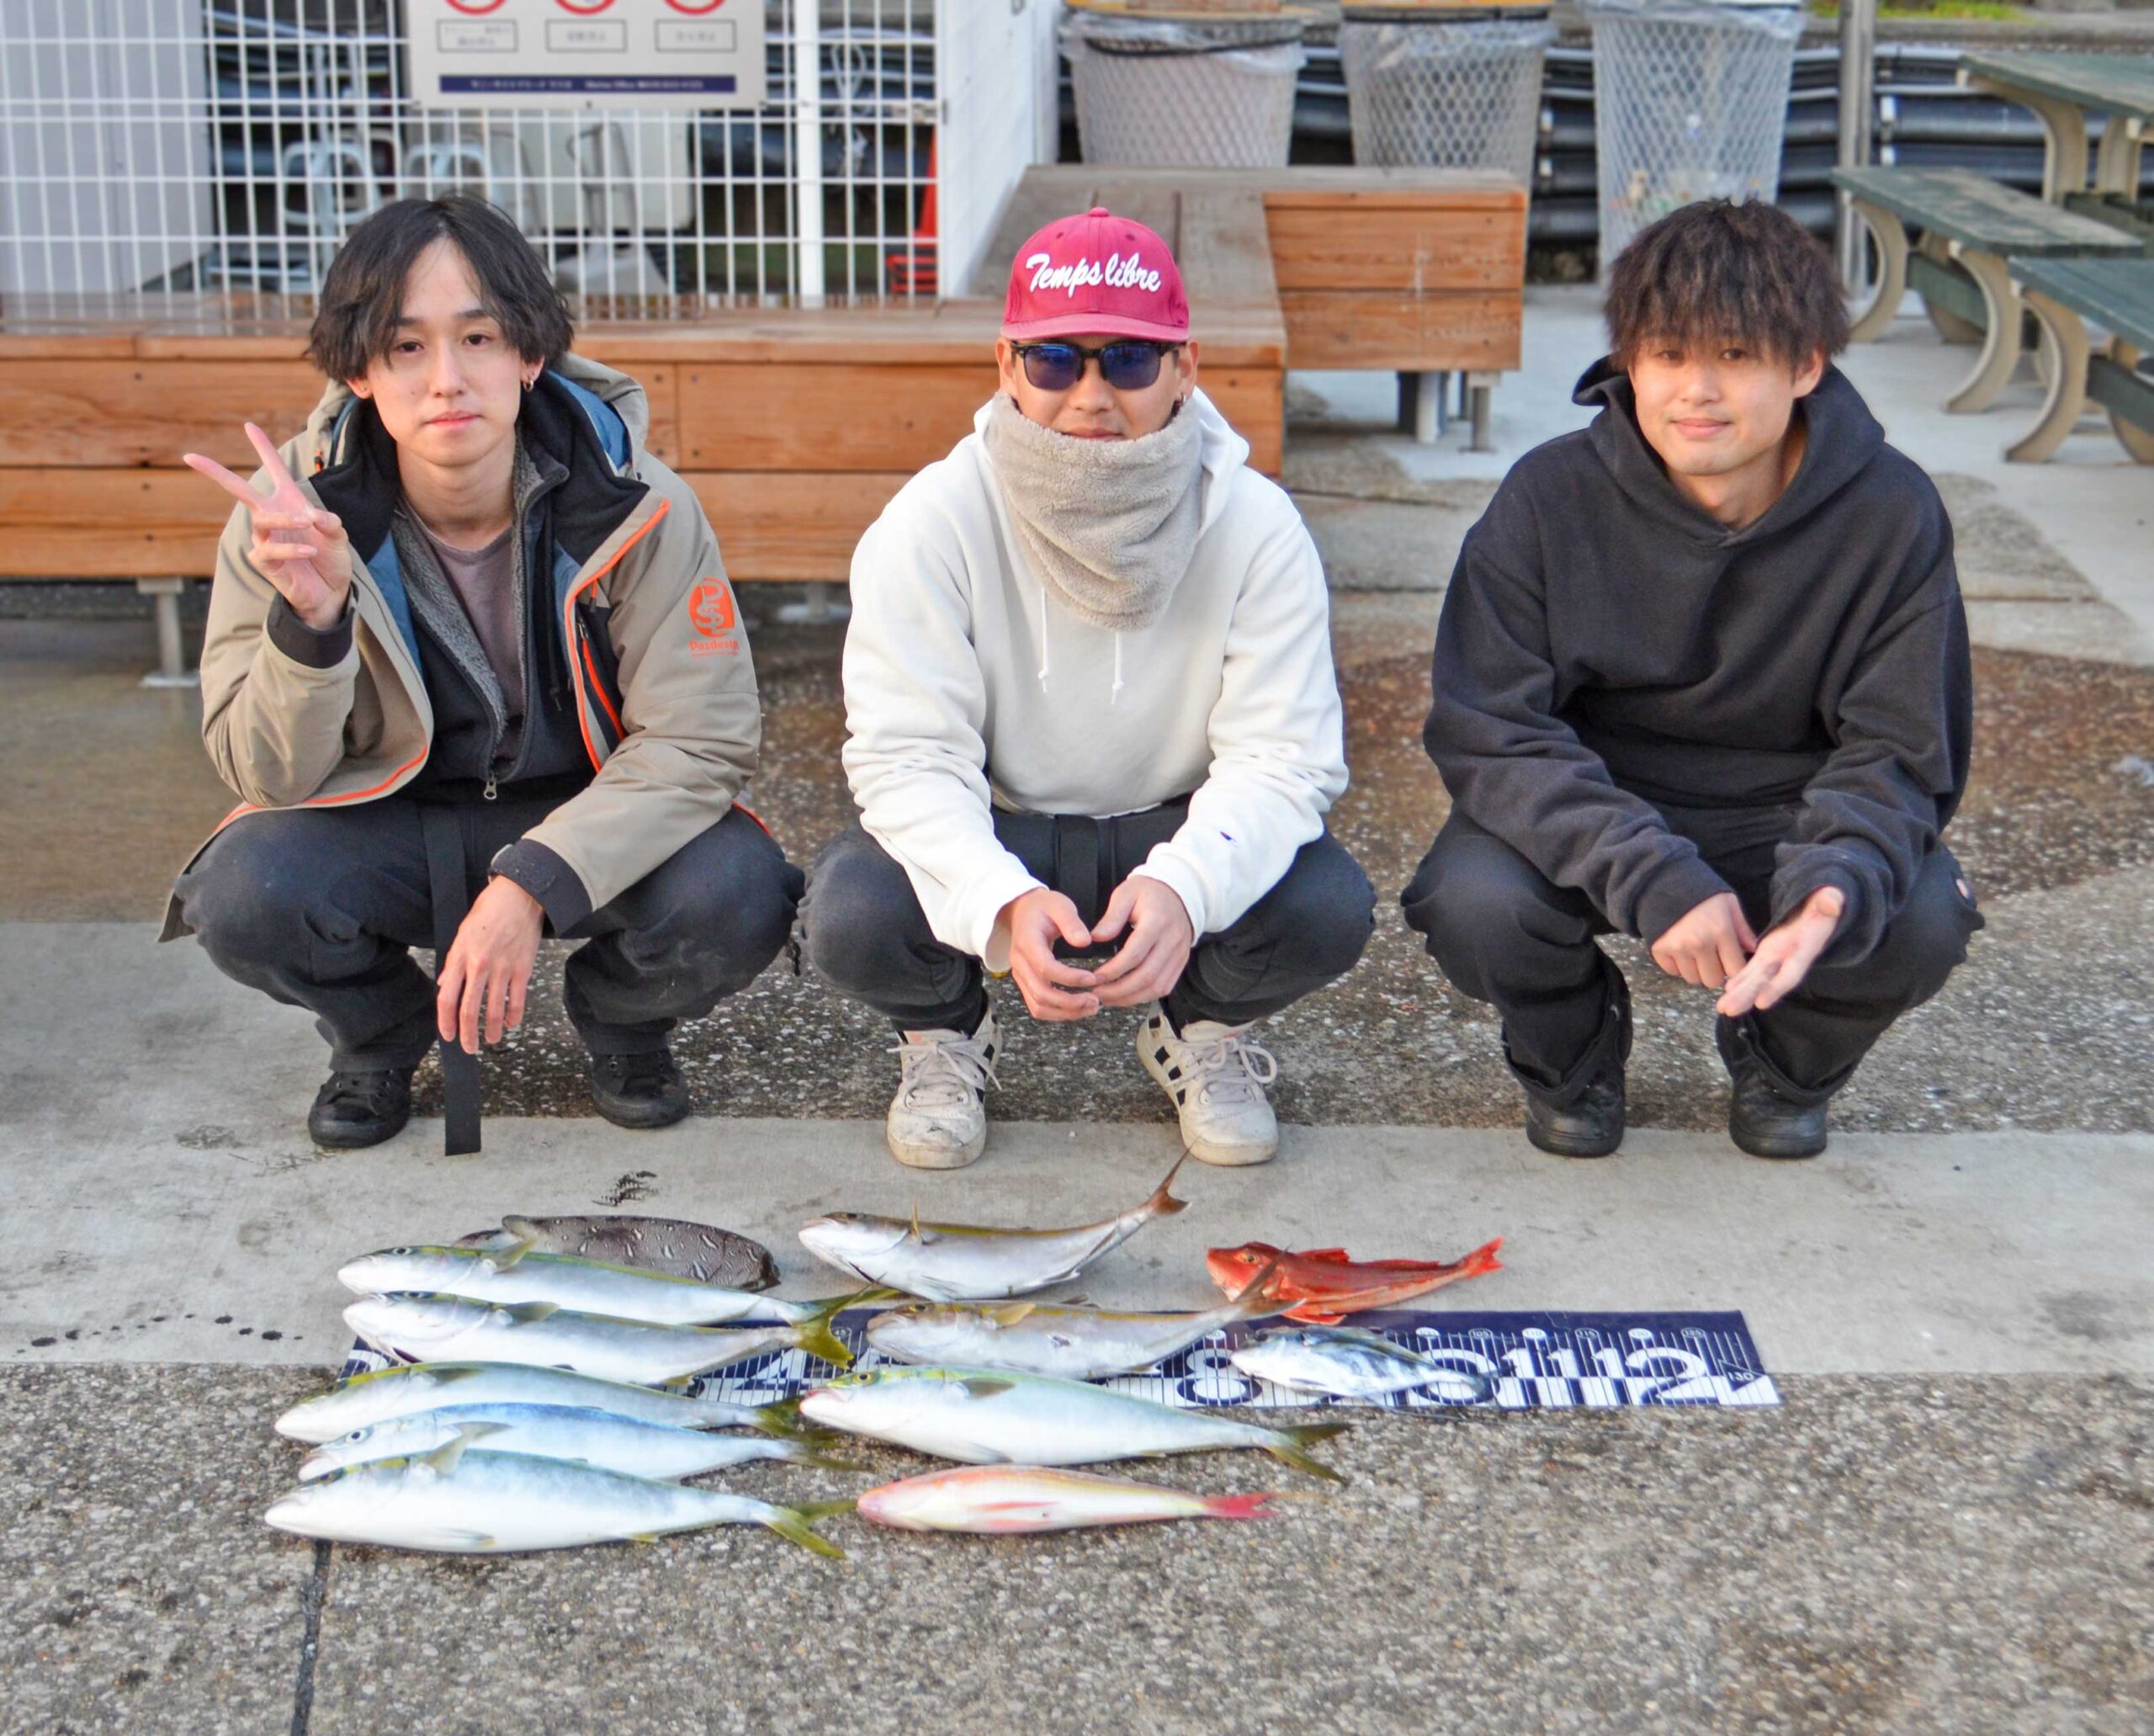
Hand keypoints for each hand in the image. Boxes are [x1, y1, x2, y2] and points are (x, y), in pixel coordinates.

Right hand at [184, 422, 352, 630]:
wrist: (331, 591)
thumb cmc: (330, 558)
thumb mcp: (337, 534)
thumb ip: (329, 521)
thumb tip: (311, 514)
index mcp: (288, 502)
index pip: (275, 470)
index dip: (263, 448)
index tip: (249, 426)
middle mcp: (271, 516)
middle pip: (239, 490)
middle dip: (216, 473)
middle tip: (191, 457)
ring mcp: (265, 538)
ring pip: (261, 519)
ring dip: (284, 518)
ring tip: (306, 521)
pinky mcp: (265, 561)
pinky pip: (270, 549)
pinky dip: (291, 547)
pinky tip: (309, 550)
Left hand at [436, 878, 544, 1054]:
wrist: (520, 895)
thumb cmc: (490, 909)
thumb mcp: (462, 932)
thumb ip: (453, 961)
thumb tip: (445, 984)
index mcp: (461, 956)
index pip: (447, 998)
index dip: (445, 1022)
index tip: (447, 1035)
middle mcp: (480, 965)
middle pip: (469, 1010)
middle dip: (467, 1035)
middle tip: (468, 1048)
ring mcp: (503, 968)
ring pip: (494, 1010)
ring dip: (491, 1030)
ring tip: (490, 1041)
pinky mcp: (523, 968)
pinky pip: (517, 999)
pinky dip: (513, 1015)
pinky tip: (511, 1023)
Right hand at [999, 887, 1099, 1021]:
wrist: (1022, 912)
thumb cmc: (1043, 907)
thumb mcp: (1059, 905)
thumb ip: (1071, 922)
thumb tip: (1085, 942)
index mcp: (1027, 943)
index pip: (1046, 968)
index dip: (1070, 977)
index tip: (1092, 978)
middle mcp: (1020, 963)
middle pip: (1041, 994)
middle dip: (1070, 1002)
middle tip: (1096, 1001)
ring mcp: (1021, 976)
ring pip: (1038, 1006)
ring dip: (1065, 1012)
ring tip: (1091, 1008)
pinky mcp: (1026, 983)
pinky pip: (1038, 1006)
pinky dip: (1058, 1013)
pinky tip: (1079, 1009)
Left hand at [1089, 875, 1194, 1009]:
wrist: (1180, 893)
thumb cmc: (1149, 893)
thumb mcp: (1126, 894)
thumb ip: (1111, 918)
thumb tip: (1094, 939)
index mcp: (1157, 922)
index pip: (1134, 954)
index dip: (1113, 970)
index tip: (1093, 977)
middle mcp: (1172, 941)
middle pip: (1146, 976)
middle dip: (1119, 990)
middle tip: (1097, 994)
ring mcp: (1179, 954)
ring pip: (1157, 987)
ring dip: (1130, 998)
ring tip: (1108, 999)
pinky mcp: (1180, 963)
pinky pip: (1165, 987)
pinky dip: (1144, 996)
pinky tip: (1126, 996)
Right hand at [1650, 891, 1757, 989]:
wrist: (1666, 881)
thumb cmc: (1702, 894)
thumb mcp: (1729, 904)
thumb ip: (1743, 929)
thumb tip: (1755, 951)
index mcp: (1721, 932)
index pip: (1736, 971)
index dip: (1735, 969)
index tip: (1732, 962)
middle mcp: (1700, 943)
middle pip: (1713, 980)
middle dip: (1716, 972)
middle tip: (1713, 958)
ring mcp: (1678, 948)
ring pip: (1693, 979)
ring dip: (1696, 971)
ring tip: (1696, 954)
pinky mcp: (1660, 949)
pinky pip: (1673, 972)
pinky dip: (1677, 966)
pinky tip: (1680, 951)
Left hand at [1717, 887, 1845, 1017]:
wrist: (1820, 911)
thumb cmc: (1825, 905)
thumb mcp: (1829, 900)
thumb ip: (1829, 902)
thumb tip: (1833, 903)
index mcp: (1805, 948)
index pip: (1791, 973)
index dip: (1776, 988)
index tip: (1760, 1003)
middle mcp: (1790, 958)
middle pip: (1768, 981)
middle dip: (1748, 996)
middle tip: (1728, 1010)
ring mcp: (1778, 957)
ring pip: (1757, 978)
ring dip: (1739, 993)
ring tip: (1722, 1007)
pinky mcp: (1768, 952)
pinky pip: (1753, 969)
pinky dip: (1740, 979)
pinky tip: (1727, 990)